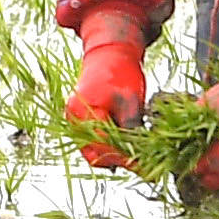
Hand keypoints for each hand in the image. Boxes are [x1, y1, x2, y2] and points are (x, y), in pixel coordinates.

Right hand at [63, 19, 152, 170]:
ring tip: (138, 154)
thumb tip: (139, 156)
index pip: (103, 148)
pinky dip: (111, 145)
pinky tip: (129, 144)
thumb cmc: (120, 71)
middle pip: (95, 154)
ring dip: (115, 154)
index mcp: (82, 112)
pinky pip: (95, 140)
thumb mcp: (130, 100)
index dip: (125, 159)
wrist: (110, 52)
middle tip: (142, 165)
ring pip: (95, 150)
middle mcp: (74, 119)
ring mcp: (76, 119)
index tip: (145, 167)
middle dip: (119, 161)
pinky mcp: (82, 119)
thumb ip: (131, 129)